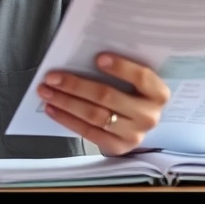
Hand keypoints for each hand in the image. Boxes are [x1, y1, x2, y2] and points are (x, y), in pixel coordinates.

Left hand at [37, 53, 170, 156]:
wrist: (137, 125)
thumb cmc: (131, 93)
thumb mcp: (134, 81)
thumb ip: (119, 69)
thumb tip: (83, 55)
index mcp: (158, 93)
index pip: (141, 77)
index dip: (120, 67)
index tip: (97, 58)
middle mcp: (148, 116)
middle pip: (108, 97)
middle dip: (75, 85)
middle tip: (52, 77)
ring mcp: (134, 135)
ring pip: (94, 115)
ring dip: (66, 102)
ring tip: (47, 91)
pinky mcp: (118, 147)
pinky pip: (88, 132)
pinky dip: (67, 119)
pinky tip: (52, 109)